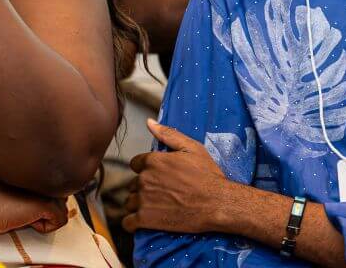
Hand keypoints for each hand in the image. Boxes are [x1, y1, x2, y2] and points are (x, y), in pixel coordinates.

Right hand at [0, 175, 68, 234]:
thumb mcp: (12, 184)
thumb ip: (28, 185)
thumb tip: (36, 196)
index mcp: (37, 169)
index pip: (54, 185)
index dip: (43, 199)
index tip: (28, 204)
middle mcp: (45, 176)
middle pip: (60, 197)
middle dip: (47, 208)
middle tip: (25, 210)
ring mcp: (47, 190)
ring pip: (62, 210)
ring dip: (45, 217)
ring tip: (25, 215)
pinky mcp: (47, 204)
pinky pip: (60, 221)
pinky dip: (45, 227)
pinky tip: (28, 221)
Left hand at [122, 119, 233, 234]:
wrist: (217, 203)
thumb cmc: (207, 175)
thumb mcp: (191, 148)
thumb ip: (167, 134)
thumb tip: (149, 122)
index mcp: (153, 161)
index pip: (135, 164)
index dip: (146, 170)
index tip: (158, 177)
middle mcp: (144, 179)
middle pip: (133, 184)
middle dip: (144, 188)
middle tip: (161, 193)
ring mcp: (144, 200)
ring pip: (130, 202)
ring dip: (138, 205)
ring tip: (155, 207)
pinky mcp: (146, 220)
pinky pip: (128, 222)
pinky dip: (133, 223)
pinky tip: (142, 221)